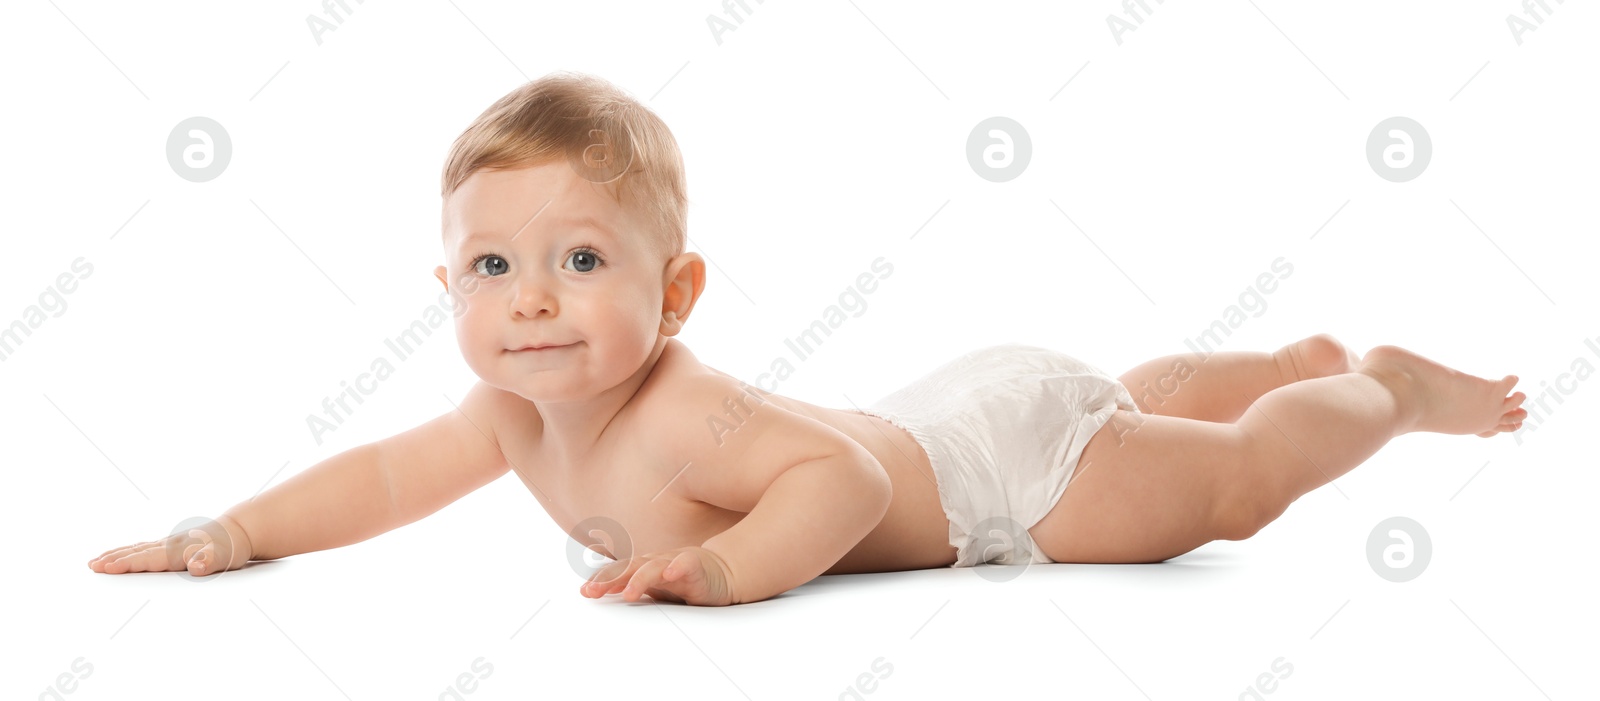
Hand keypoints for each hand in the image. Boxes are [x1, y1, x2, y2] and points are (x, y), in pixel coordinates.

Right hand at [87, 515, 252, 575]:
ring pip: (137, 549)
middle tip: (91, 566)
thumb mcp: (225, 557)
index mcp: (178, 550)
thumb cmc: (231, 548)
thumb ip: (208, 561)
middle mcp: (169, 545)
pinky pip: (144, 549)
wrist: (240, 530)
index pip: (148, 559)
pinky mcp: (171, 545)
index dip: (127, 564)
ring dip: (116, 555)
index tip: (106, 568)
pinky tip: (123, 554)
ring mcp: (169, 543)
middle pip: (137, 553)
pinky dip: (129, 551)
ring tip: (95, 561)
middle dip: (114, 560)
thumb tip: (195, 565)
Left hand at [579, 546, 735, 605]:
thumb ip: (632, 589)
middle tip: (592, 591)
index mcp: (645, 568)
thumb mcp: (656, 590)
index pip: (619, 572)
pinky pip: (685, 564)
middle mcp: (657, 562)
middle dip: (610, 578)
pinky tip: (670, 574)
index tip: (584, 591)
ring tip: (629, 593)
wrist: (723, 573)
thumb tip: (601, 595)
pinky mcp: (696, 566)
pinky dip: (677, 567)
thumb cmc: (685, 581)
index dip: (602, 579)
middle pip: (629, 567)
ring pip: (654, 567)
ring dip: (639, 579)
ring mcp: (675, 562)